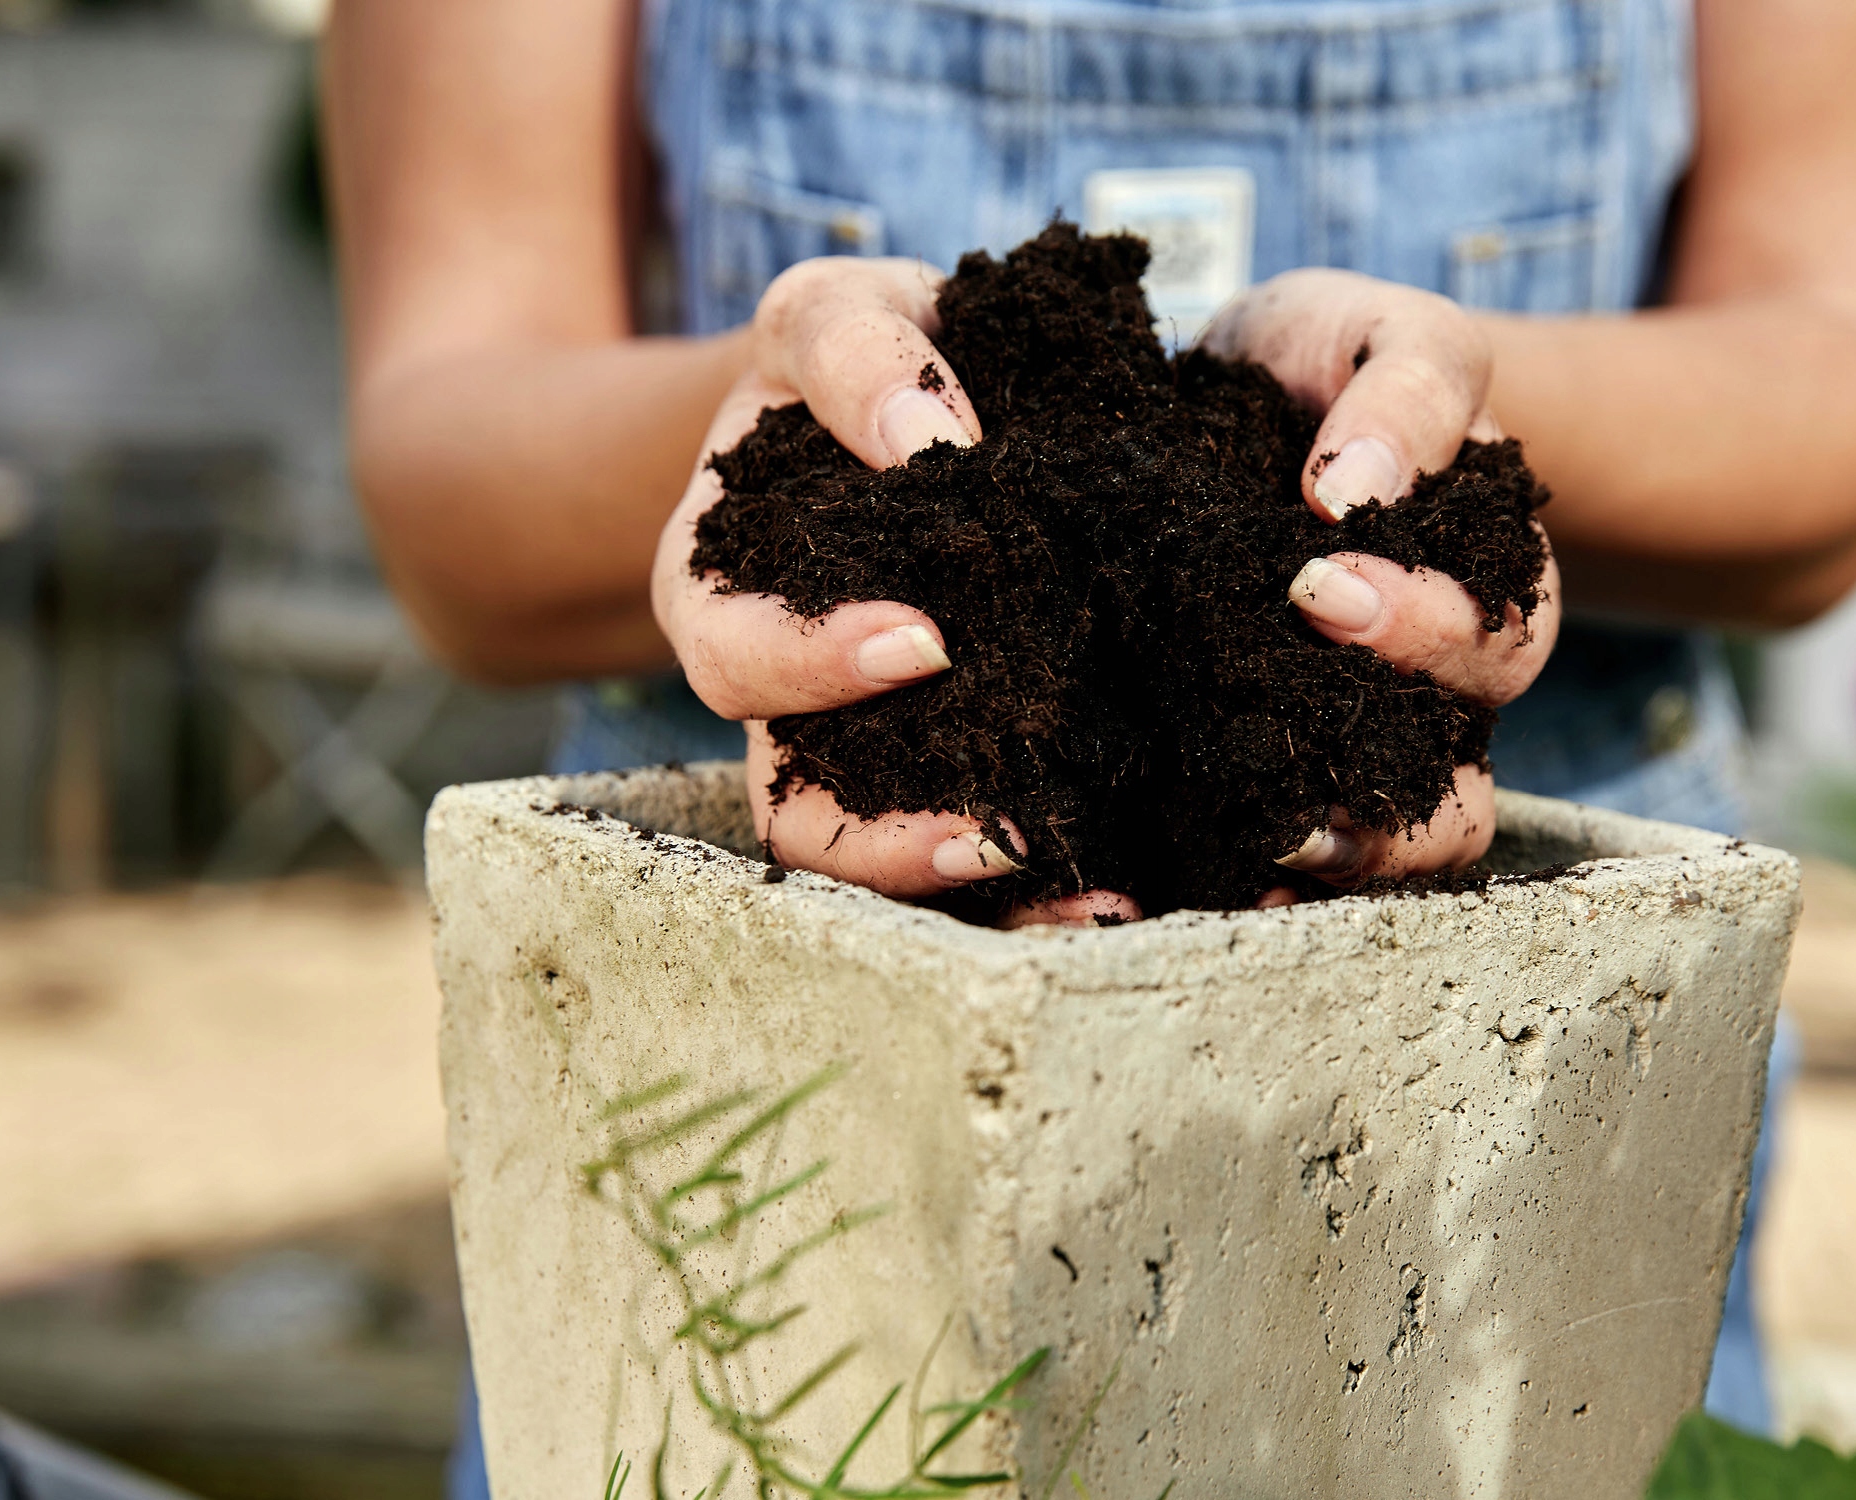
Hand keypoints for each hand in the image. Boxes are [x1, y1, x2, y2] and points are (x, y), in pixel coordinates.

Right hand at [650, 258, 1140, 924]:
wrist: (919, 393)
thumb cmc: (863, 352)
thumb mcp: (833, 312)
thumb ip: (858, 354)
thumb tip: (931, 445)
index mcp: (726, 592)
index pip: (737, 660)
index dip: (811, 668)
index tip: (925, 641)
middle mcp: (788, 698)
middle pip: (798, 814)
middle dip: (890, 841)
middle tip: (1000, 830)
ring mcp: (875, 746)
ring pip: (892, 861)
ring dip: (985, 888)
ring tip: (1091, 893)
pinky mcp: (965, 764)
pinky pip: (986, 844)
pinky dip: (1050, 878)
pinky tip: (1130, 883)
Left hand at [1206, 269, 1564, 886]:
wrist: (1240, 394)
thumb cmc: (1331, 358)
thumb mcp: (1383, 329)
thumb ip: (1406, 388)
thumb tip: (1356, 488)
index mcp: (1487, 585)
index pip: (1498, 640)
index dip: (1420, 629)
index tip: (1315, 582)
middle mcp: (1435, 690)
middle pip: (1459, 782)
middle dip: (1386, 771)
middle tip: (1270, 725)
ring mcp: (1352, 742)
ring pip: (1392, 845)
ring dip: (1345, 852)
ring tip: (1268, 840)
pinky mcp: (1259, 769)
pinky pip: (1277, 849)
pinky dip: (1242, 870)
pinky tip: (1179, 871)